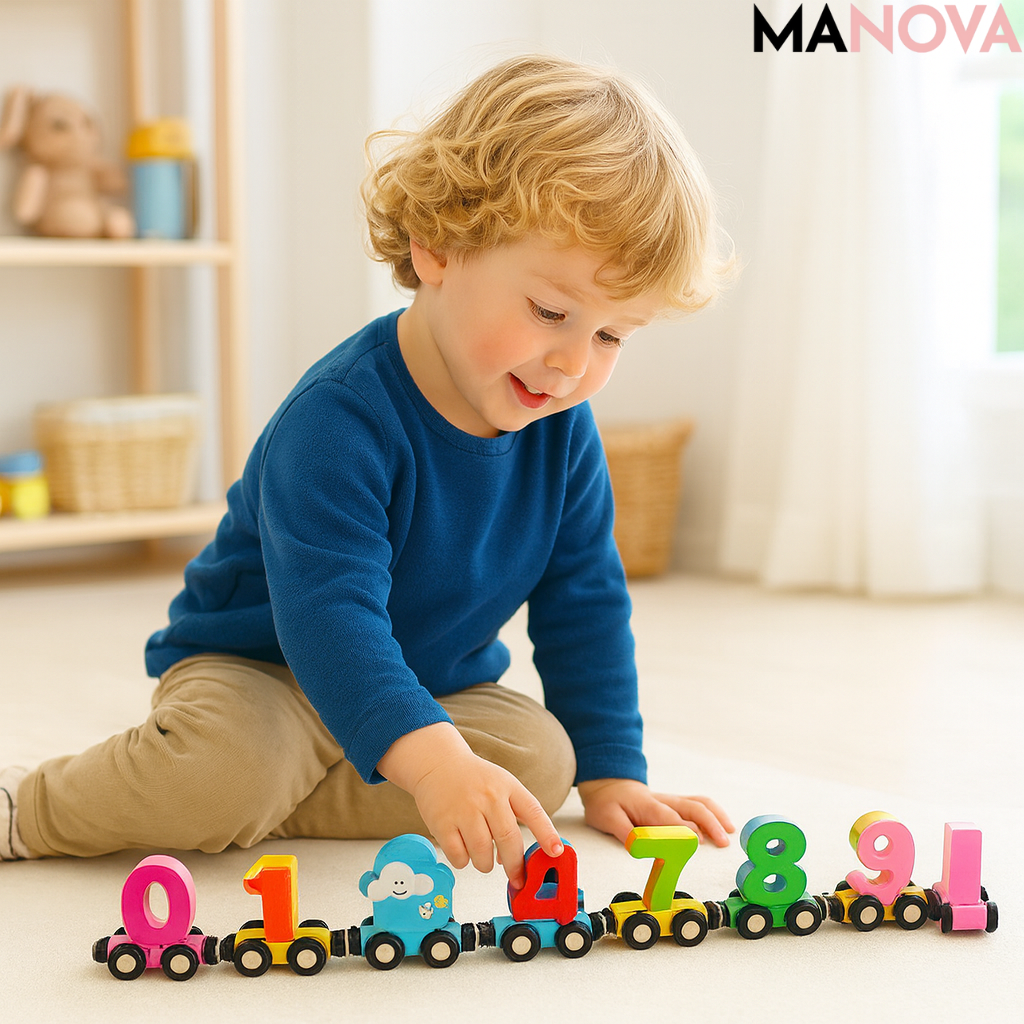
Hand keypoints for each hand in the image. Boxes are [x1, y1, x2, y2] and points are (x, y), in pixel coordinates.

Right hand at [377, 722, 562, 888]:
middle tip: (517, 878)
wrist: (437, 763)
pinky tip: (463, 849)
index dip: (547, 834)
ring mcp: (464, 809)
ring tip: (483, 856)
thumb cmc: (474, 780)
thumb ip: (514, 815)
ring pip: (483, 854)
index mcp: (507, 786)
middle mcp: (488, 796)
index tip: (557, 852)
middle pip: (508, 840)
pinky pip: (459, 856)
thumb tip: (517, 858)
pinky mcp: (442, 822)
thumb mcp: (502, 784)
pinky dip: (463, 861)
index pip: (533, 811)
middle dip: (515, 866)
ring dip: (486, 864)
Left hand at [577, 778, 733, 846]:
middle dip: (710, 823)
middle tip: (723, 842)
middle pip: (691, 807)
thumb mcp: (607, 818)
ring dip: (716, 816)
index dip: (685, 829)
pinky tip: (722, 824)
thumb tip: (638, 847)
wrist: (607, 784)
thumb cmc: (607, 803)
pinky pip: (697, 804)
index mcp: (647, 806)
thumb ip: (624, 832)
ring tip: (730, 833)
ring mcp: (670, 801)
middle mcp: (663, 801)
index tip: (700, 841)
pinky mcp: (673, 804)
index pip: (670, 818)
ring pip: (698, 803)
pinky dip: (712, 812)